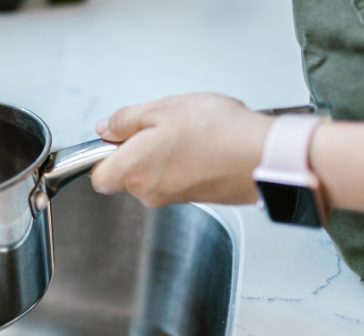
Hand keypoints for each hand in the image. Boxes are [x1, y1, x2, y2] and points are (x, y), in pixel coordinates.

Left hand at [90, 93, 273, 207]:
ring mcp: (174, 198)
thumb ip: (125, 121)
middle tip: (161, 126)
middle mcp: (150, 192)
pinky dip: (187, 163)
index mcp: (133, 171)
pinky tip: (206, 144)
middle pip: (128, 175)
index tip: (117, 138)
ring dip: (165, 155)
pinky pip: (180, 179)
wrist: (265, 156)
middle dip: (138, 151)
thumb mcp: (162, 109)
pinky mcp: (198, 198)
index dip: (104, 155)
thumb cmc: (217, 133)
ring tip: (190, 132)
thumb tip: (106, 128)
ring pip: (155, 176)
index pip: (98, 176)